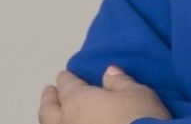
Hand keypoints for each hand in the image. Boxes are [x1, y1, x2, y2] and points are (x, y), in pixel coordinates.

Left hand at [38, 67, 170, 123]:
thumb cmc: (141, 122)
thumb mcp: (138, 95)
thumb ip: (120, 82)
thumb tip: (110, 72)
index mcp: (79, 101)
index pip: (68, 85)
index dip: (66, 79)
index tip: (65, 76)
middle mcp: (67, 123)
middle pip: (49, 109)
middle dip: (49, 99)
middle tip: (49, 92)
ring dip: (49, 119)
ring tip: (52, 116)